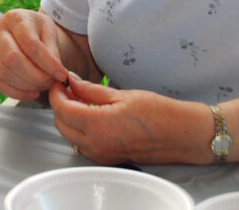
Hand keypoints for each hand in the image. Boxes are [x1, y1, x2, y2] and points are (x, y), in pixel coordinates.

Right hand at [0, 9, 67, 100]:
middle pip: (13, 59)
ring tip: (43, 86)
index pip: (30, 44)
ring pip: (4, 73)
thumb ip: (53, 50)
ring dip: (26, 85)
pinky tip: (32, 93)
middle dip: (36, 76)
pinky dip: (17, 93)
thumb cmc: (38, 30)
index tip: (62, 74)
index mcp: (15, 18)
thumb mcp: (50, 31)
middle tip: (51, 82)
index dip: (47, 63)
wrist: (25, 30)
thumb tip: (56, 73)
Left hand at [48, 73, 211, 165]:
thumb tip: (72, 81)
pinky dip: (80, 129)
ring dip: (69, 117)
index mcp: (97, 126)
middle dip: (61, 104)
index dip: (56, 92)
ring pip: (70, 135)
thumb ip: (91, 90)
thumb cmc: (158, 113)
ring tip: (82, 98)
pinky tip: (92, 114)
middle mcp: (95, 145)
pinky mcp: (108, 158)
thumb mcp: (122, 94)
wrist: (182, 135)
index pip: (61, 109)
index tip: (61, 80)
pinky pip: (83, 144)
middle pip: (61, 124)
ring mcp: (101, 155)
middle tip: (70, 87)